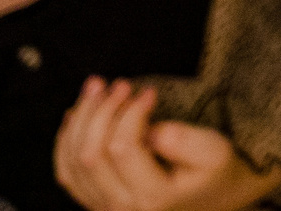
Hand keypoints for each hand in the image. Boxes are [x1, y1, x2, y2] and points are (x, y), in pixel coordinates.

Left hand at [53, 79, 280, 210]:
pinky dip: (66, 141)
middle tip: (120, 83)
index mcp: (152, 199)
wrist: (215, 198)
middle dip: (101, 110)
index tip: (149, 92)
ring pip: (72, 163)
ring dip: (81, 119)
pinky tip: (77, 114)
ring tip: (97, 88)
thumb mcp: (214, 152)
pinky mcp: (97, 202)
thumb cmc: (215, 172)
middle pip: (91, 155)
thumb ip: (184, 141)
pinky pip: (66, 174)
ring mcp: (105, 209)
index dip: (130, 112)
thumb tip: (147, 130)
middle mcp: (122, 209)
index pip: (123, 148)